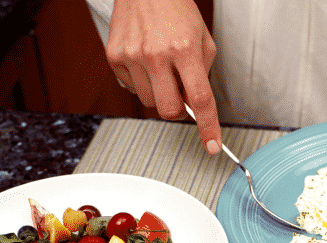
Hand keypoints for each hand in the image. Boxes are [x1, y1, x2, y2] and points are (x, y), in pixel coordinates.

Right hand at [106, 0, 221, 153]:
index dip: (208, 127)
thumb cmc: (176, 11)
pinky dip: (142, 83)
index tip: (212, 145)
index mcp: (184, 49)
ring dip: (159, 94)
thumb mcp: (203, 39)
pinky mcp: (114, 57)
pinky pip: (132, 89)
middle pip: (169, 110)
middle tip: (181, 91)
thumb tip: (195, 105)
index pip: (199, 99)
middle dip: (179, 109)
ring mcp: (132, 56)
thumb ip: (202, 74)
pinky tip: (146, 62)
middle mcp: (156, 54)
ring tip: (162, 68)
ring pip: (149, 103)